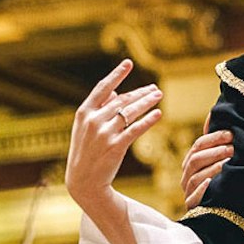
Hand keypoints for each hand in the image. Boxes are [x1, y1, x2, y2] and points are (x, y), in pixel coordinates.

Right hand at [67, 61, 162, 210]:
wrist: (83, 181)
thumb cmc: (85, 152)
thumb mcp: (85, 129)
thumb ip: (99, 110)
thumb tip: (115, 93)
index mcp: (84, 113)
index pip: (103, 88)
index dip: (116, 75)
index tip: (128, 63)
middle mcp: (93, 120)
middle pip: (122, 100)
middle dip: (140, 93)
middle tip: (155, 88)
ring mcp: (104, 133)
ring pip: (130, 112)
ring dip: (147, 102)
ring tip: (159, 95)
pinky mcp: (115, 146)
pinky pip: (136, 129)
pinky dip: (148, 120)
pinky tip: (158, 114)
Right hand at [182, 129, 233, 208]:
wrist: (222, 213)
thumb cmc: (224, 183)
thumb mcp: (222, 163)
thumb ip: (221, 147)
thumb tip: (225, 126)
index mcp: (191, 163)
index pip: (198, 146)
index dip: (214, 138)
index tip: (231, 134)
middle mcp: (187, 176)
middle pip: (195, 160)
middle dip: (214, 152)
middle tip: (232, 149)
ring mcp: (188, 191)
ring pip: (195, 177)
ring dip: (212, 168)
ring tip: (228, 163)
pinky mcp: (192, 206)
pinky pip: (193, 198)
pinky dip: (201, 190)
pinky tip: (211, 182)